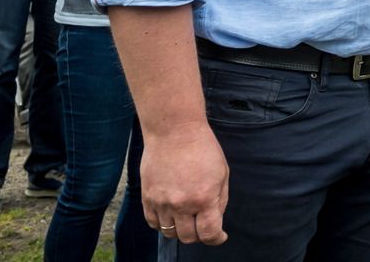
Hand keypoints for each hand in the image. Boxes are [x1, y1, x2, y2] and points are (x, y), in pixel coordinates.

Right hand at [140, 122, 228, 244]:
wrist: (174, 131)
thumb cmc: (202, 148)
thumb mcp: (222, 172)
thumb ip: (220, 200)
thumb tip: (216, 221)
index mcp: (204, 197)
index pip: (209, 233)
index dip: (216, 238)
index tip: (219, 236)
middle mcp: (181, 204)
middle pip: (188, 237)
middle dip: (199, 234)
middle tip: (202, 223)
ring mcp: (161, 202)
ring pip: (169, 233)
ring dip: (180, 229)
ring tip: (186, 216)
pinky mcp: (147, 198)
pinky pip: (153, 223)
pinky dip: (163, 224)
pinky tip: (171, 214)